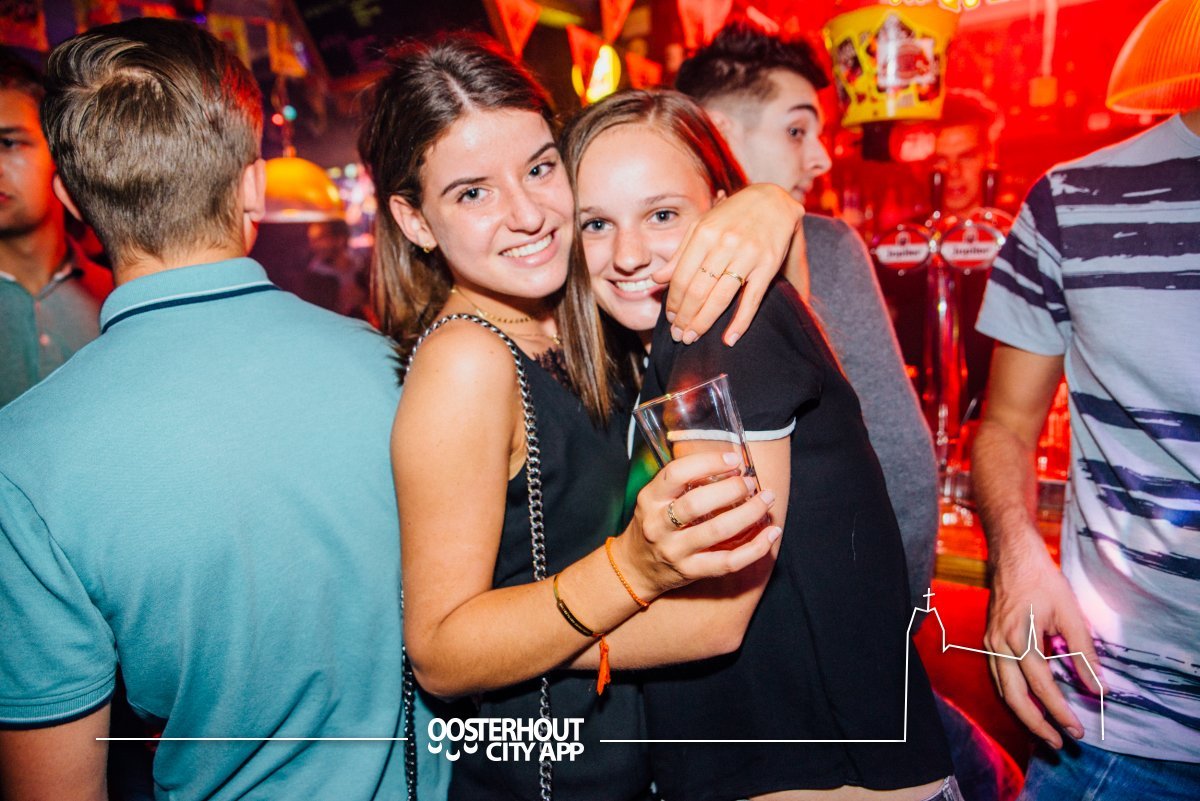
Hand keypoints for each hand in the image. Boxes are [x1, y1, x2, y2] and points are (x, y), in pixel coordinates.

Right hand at [619, 451, 778, 596]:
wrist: (634, 568)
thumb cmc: (652, 525)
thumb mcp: (655, 499)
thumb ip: (683, 484)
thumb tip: (729, 466)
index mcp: (649, 499)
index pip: (676, 474)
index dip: (708, 463)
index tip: (734, 460)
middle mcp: (658, 524)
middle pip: (697, 503)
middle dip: (731, 489)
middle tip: (751, 482)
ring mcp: (674, 550)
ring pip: (717, 531)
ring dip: (748, 514)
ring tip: (766, 500)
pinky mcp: (690, 571)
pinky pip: (728, 562)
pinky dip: (754, 548)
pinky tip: (771, 534)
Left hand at [655, 184, 803, 345]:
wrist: (772, 201)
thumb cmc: (732, 215)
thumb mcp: (702, 226)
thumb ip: (680, 254)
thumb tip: (658, 280)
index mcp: (705, 234)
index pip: (682, 277)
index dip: (673, 302)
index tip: (670, 317)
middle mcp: (725, 244)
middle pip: (698, 291)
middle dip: (685, 317)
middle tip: (678, 334)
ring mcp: (748, 256)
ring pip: (720, 298)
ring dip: (703, 323)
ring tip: (692, 337)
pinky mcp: (768, 266)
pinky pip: (752, 299)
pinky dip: (740, 322)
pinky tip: (729, 339)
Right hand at [983, 536, 1102, 747]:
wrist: (1013, 556)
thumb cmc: (1043, 580)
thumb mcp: (1071, 613)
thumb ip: (1084, 653)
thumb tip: (1099, 687)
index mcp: (1020, 638)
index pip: (1042, 686)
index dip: (1060, 711)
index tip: (1077, 730)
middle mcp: (1000, 644)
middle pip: (1015, 697)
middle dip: (1037, 724)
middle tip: (1059, 742)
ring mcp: (990, 642)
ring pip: (1003, 690)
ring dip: (1023, 713)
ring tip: (1045, 729)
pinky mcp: (989, 639)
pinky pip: (998, 676)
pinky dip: (1013, 695)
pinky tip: (1029, 702)